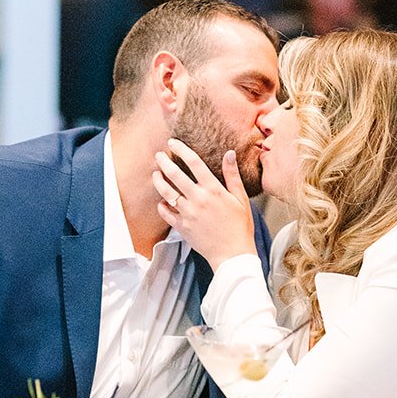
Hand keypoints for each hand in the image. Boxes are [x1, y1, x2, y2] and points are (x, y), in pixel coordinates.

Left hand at [153, 138, 256, 268]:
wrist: (233, 254)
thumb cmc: (240, 227)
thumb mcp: (241, 199)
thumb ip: (232, 176)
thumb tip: (229, 154)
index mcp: (213, 190)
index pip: (194, 163)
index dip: (182, 150)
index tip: (173, 142)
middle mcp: (198, 199)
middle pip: (175, 174)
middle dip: (164, 162)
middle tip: (159, 154)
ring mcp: (188, 213)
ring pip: (166, 192)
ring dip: (158, 180)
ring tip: (155, 174)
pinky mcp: (182, 227)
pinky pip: (166, 213)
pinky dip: (161, 205)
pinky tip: (161, 200)